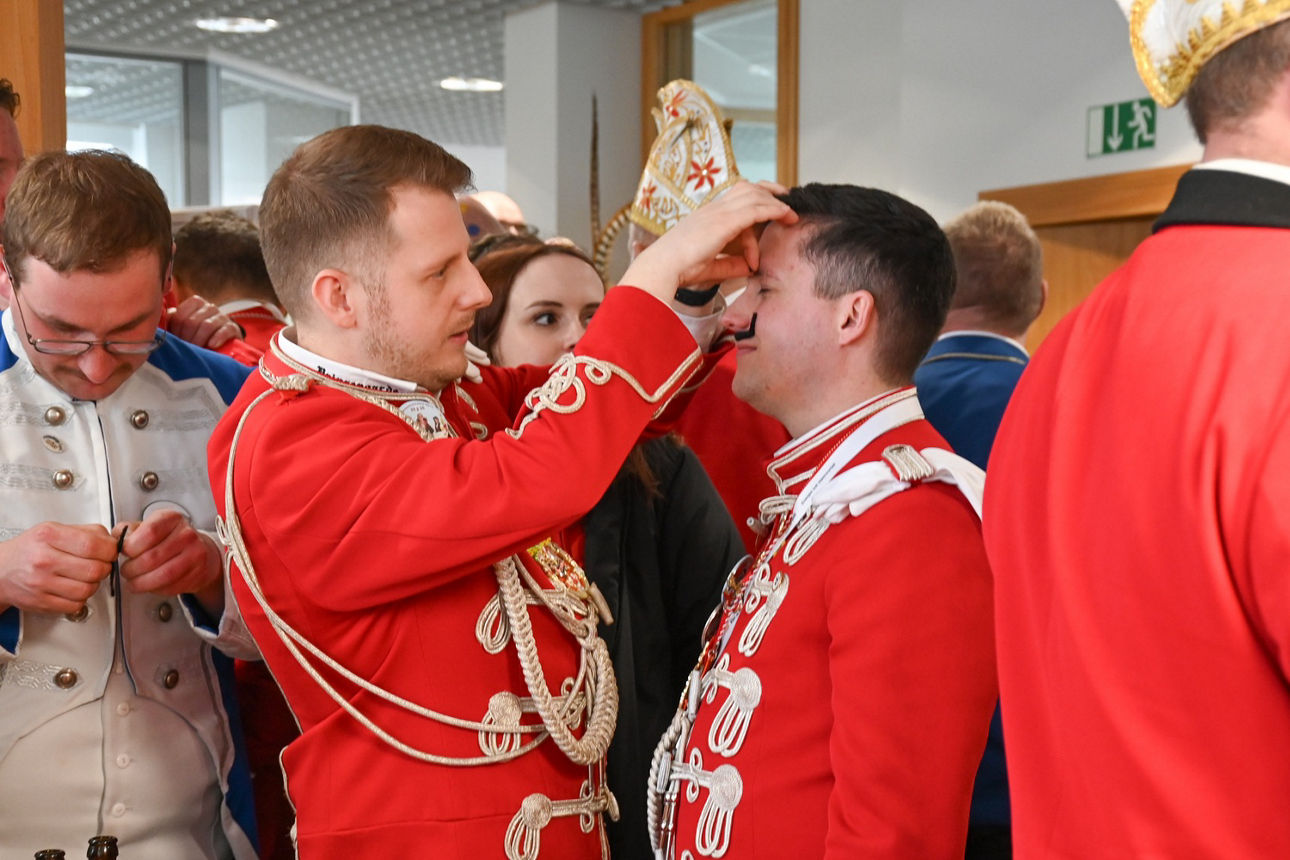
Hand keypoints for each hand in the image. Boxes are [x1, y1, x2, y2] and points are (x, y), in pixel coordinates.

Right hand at [0, 522, 116, 613]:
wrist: (0, 570)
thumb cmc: (30, 549)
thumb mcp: (54, 530)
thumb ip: (87, 532)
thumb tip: (113, 540)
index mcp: (49, 536)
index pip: (93, 545)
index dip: (110, 550)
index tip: (110, 551)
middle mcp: (44, 560)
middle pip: (95, 569)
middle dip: (104, 568)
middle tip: (99, 565)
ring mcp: (41, 583)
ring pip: (88, 589)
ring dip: (93, 584)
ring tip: (85, 577)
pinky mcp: (41, 602)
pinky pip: (76, 605)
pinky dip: (81, 598)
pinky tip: (74, 588)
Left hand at [119, 509, 223, 612]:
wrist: (204, 553)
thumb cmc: (172, 540)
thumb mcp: (151, 526)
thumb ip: (131, 530)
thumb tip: (115, 538)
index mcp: (172, 519)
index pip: (149, 533)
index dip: (131, 547)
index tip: (124, 553)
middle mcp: (187, 535)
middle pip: (152, 557)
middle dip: (132, 569)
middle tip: (126, 571)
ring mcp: (195, 555)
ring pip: (162, 575)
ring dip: (141, 583)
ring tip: (134, 581)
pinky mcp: (197, 574)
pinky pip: (171, 586)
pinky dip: (155, 589)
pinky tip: (151, 584)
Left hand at [166, 296, 241, 348]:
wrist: (220, 340)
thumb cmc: (196, 334)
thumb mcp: (182, 326)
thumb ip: (170, 320)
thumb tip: (153, 324)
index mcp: (194, 303)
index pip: (180, 315)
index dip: (176, 331)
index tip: (177, 342)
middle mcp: (209, 306)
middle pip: (192, 321)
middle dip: (187, 338)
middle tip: (186, 349)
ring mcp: (222, 316)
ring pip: (206, 325)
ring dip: (199, 341)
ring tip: (197, 350)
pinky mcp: (232, 327)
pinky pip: (224, 330)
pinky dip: (217, 338)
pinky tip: (212, 345)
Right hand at [621, 181, 796, 301]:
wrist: (663, 266)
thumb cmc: (679, 269)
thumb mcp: (710, 266)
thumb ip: (730, 264)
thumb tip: (749, 267)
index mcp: (706, 216)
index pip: (735, 200)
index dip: (755, 202)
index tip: (770, 209)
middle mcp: (713, 209)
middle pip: (746, 188)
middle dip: (769, 191)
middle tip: (787, 200)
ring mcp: (719, 212)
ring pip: (754, 195)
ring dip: (775, 201)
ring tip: (790, 213)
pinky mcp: (725, 221)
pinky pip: (756, 209)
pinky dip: (774, 210)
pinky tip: (786, 215)